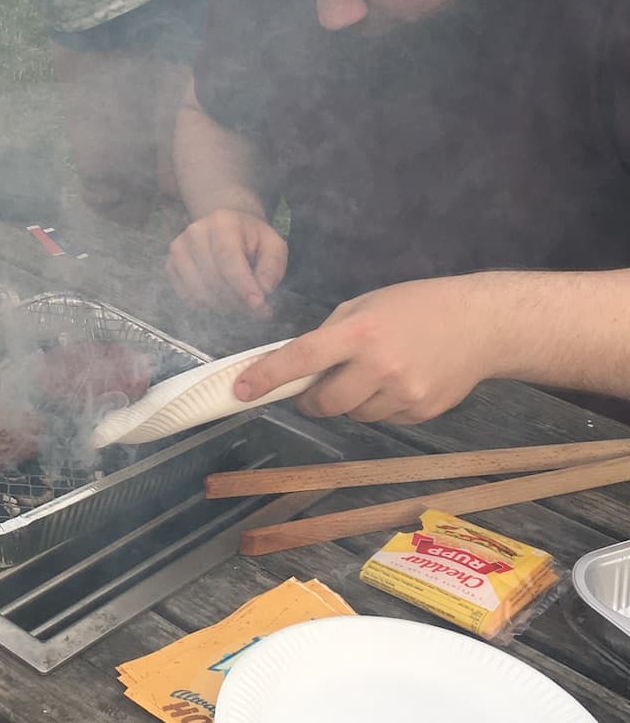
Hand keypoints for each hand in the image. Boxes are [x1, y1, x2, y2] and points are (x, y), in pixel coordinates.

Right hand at [166, 211, 288, 314]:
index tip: (258, 304)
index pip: (229, 258)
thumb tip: (261, 292)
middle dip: (237, 300)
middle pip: (213, 278)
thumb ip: (271, 269)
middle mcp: (195, 233)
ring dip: (222, 305)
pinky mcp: (170, 265)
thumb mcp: (274, 247)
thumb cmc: (252, 239)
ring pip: (198, 291)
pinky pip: (185, 297)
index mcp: (223, 222)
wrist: (225, 228)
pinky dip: (204, 305)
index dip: (242, 285)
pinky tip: (219, 297)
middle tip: (255, 307)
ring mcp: (178, 249)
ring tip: (238, 301)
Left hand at [232, 276, 501, 423]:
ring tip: (372, 373)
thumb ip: (333, 333)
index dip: (267, 376)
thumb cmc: (418, 306)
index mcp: (360, 332)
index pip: (302, 358)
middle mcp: (379, 366)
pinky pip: (381, 418)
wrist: (480, 325)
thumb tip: (300, 363)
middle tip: (313, 387)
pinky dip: (378, 405)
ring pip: (352, 413)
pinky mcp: (420, 412)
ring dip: (348, 401)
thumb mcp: (367, 304)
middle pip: (323, 401)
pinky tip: (398, 381)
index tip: (241, 390)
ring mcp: (402, 394)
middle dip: (310, 398)